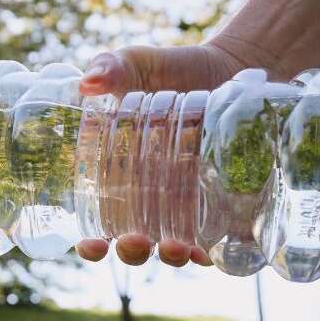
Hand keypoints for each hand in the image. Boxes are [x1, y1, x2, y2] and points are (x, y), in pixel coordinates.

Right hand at [75, 43, 254, 266]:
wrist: (231, 66)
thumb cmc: (172, 69)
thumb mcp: (135, 64)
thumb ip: (109, 69)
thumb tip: (88, 83)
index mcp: (116, 178)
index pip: (96, 223)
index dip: (90, 243)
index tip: (90, 245)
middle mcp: (149, 200)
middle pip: (133, 245)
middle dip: (132, 252)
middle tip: (134, 241)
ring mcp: (187, 206)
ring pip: (174, 249)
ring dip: (172, 256)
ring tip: (175, 248)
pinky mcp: (224, 202)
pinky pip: (218, 239)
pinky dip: (213, 252)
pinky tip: (210, 250)